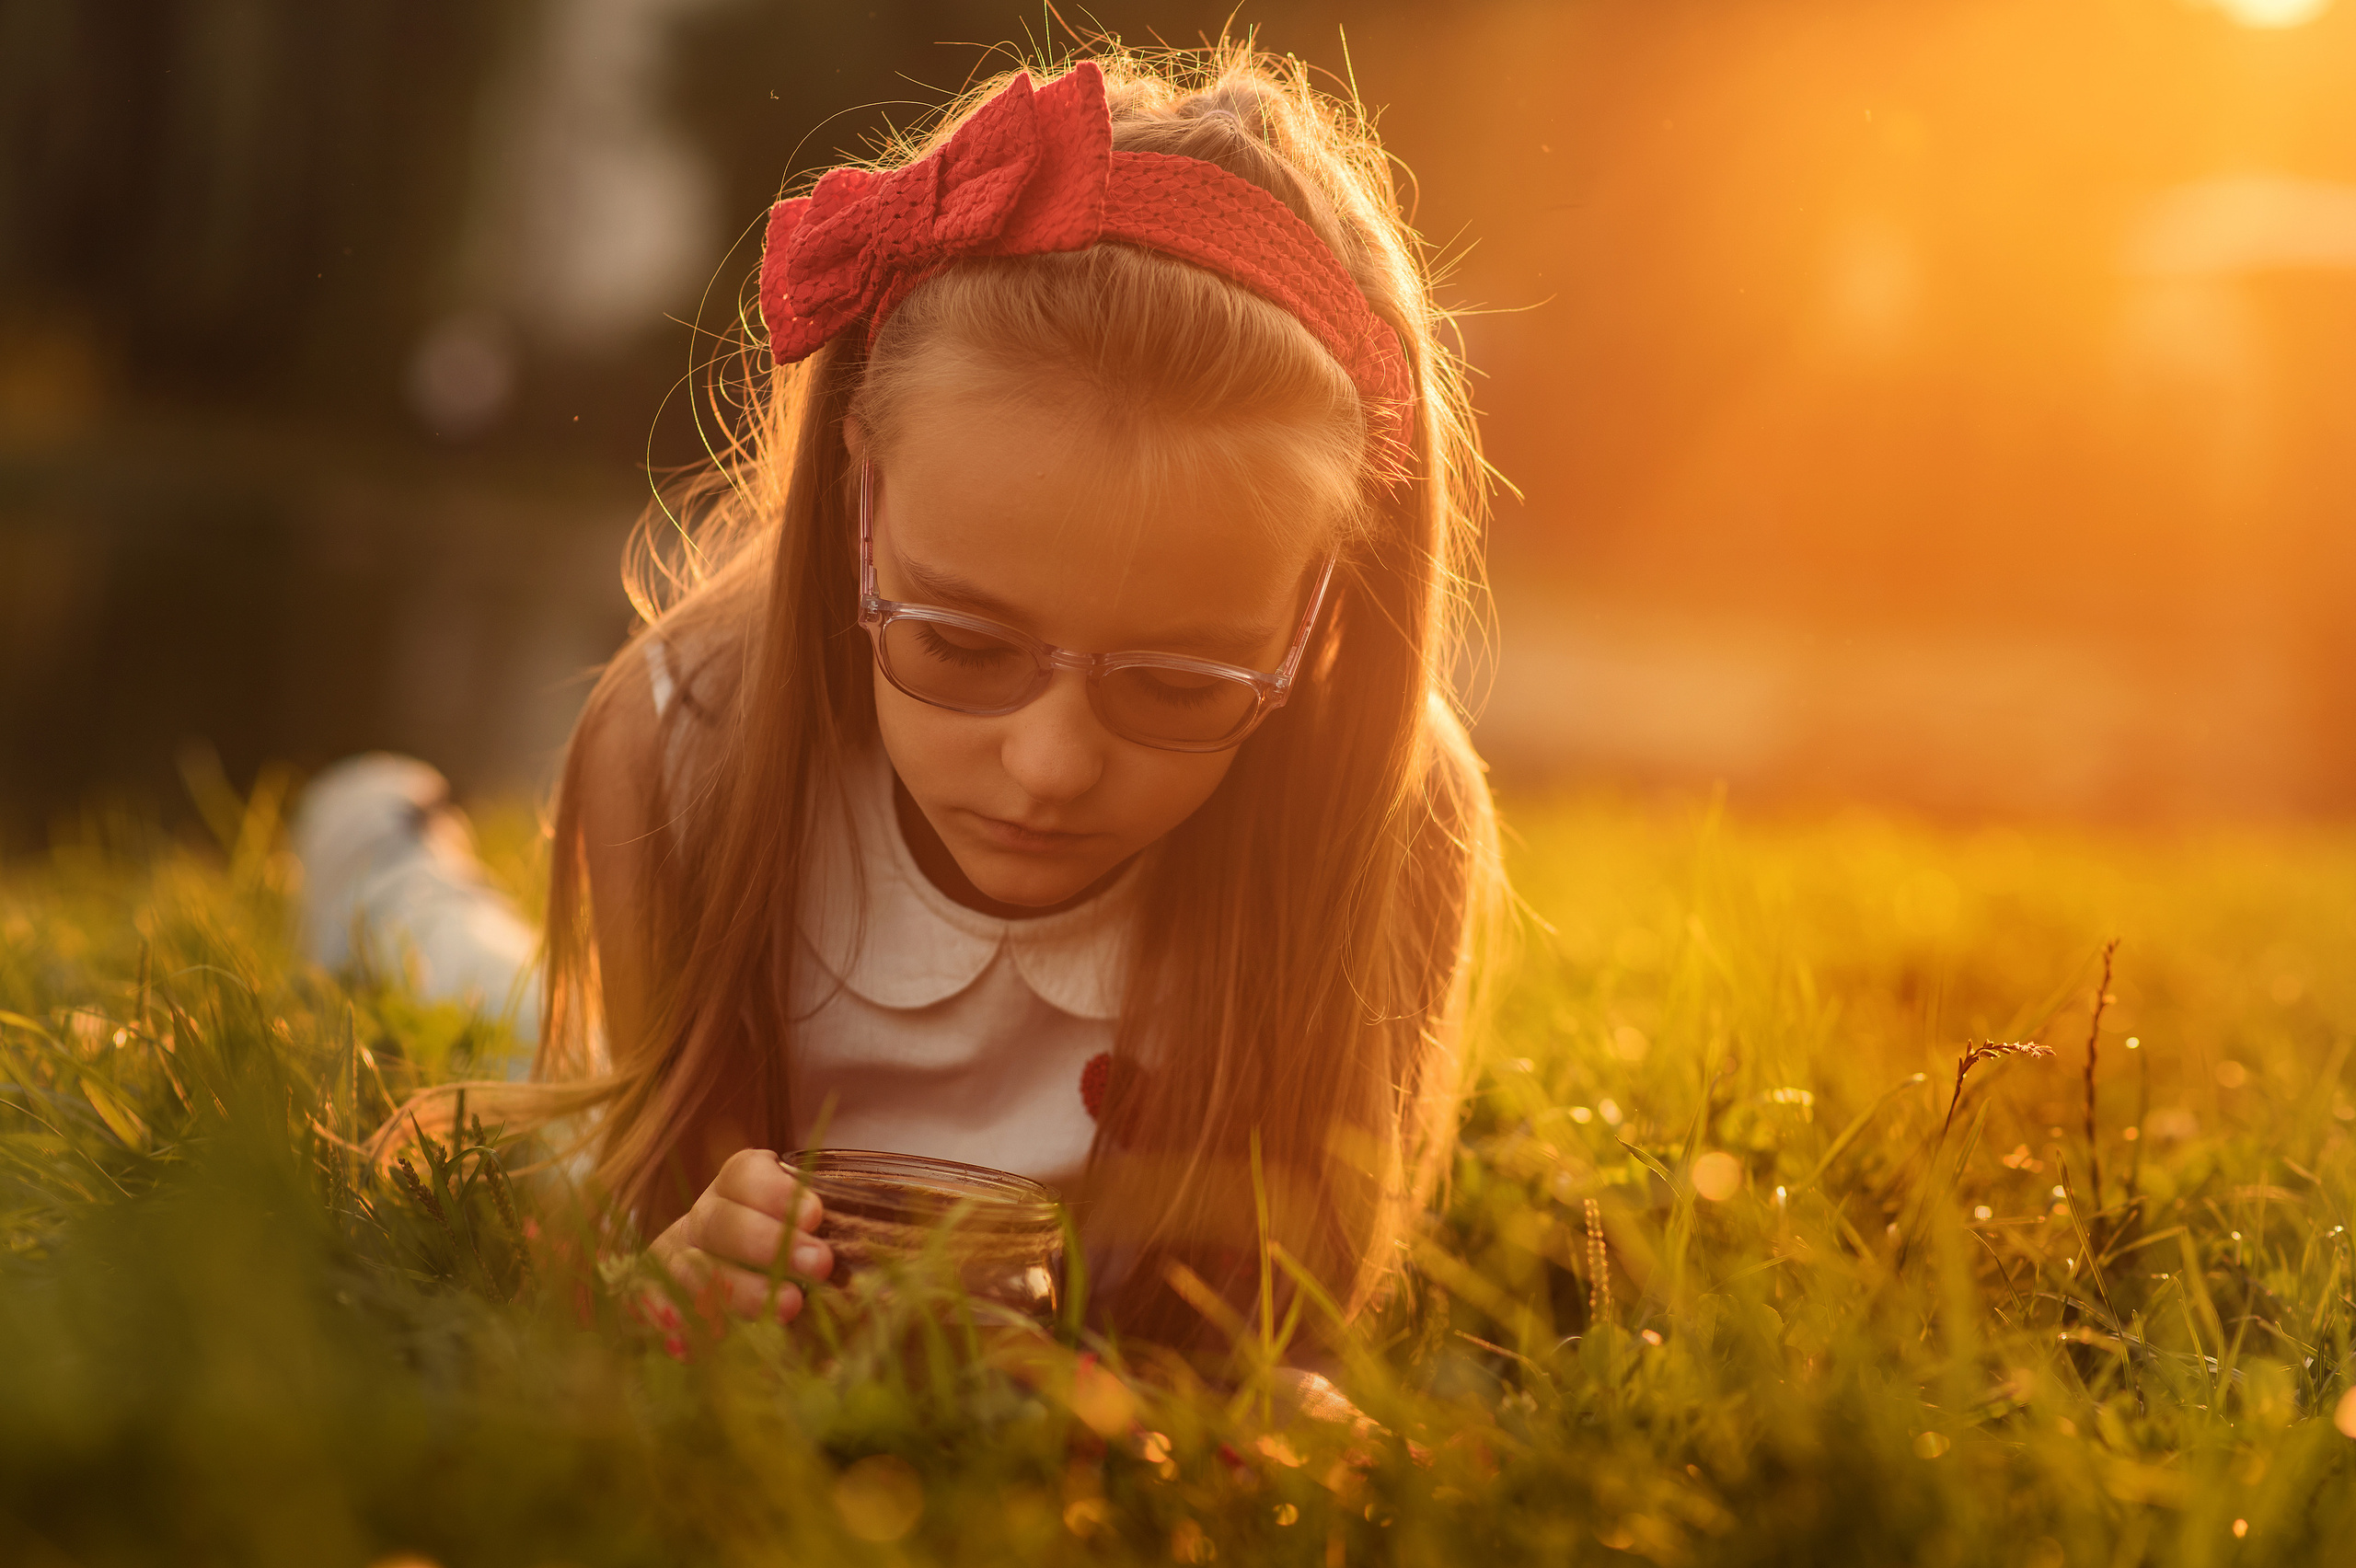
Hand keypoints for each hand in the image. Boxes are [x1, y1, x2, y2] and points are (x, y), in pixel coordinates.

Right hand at [646, 1149, 830, 1323]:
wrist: (708, 1257)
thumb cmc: (778, 1238)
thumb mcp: (802, 1222)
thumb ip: (822, 1227)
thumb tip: (882, 1260)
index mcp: (736, 1184)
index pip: (746, 1175)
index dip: (778, 1194)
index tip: (818, 1215)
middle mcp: (704, 1215)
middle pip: (724, 1222)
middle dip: (773, 1244)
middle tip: (821, 1266)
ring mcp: (677, 1254)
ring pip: (695, 1268)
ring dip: (738, 1289)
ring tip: (786, 1308)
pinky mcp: (652, 1292)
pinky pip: (648, 1303)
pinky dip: (664, 1318)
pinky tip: (690, 1340)